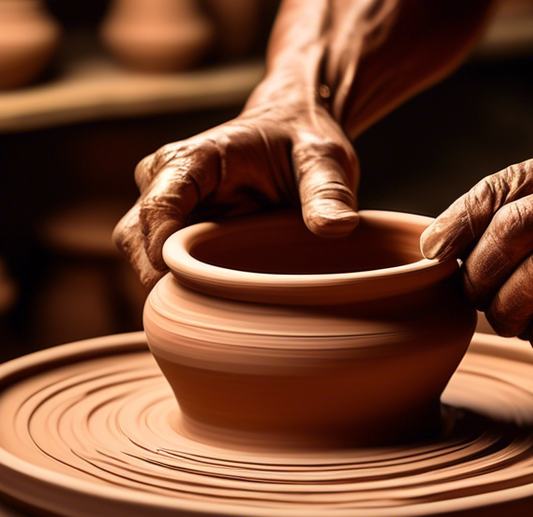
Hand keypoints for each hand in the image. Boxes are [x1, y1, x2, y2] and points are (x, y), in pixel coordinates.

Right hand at [113, 101, 358, 287]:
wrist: (296, 135)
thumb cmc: (304, 141)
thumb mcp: (323, 159)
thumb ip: (327, 191)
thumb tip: (337, 228)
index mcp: (192, 159)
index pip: (159, 206)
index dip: (163, 248)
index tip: (186, 281)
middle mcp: (165, 182)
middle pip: (135, 238)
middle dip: (160, 276)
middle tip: (211, 305)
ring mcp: (167, 209)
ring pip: (141, 258)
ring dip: (172, 285)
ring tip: (221, 304)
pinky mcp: (177, 232)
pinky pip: (163, 268)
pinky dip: (184, 287)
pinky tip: (220, 302)